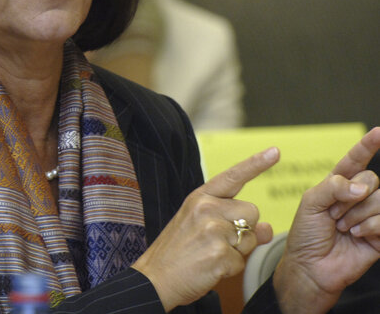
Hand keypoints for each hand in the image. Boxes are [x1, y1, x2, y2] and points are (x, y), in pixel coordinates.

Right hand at [132, 147, 279, 310]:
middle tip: (218, 242)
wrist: (154, 278)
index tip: (275, 151)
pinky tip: (209, 268)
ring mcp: (213, 231)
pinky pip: (242, 261)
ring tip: (210, 255)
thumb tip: (267, 227)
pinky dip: (230, 269)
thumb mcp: (199, 227)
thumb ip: (231, 221)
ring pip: (251, 237)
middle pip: (252, 211)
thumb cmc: (176, 252)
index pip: (232, 177)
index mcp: (199, 198)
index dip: (256, 164)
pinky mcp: (220, 254)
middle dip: (245, 228)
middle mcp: (206, 209)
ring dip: (238, 251)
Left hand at [274, 127, 379, 313]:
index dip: (367, 146)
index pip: (355, 160)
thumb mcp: (310, 203)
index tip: (378, 132)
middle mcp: (356, 197)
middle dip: (350, 197)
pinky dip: (370, 226)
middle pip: (371, 179)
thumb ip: (333, 187)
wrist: (310, 266)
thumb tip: (360, 186)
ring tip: (343, 227)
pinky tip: (357, 235)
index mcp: (337, 185)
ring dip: (358, 213)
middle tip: (334, 214)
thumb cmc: (305, 234)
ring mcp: (371, 215)